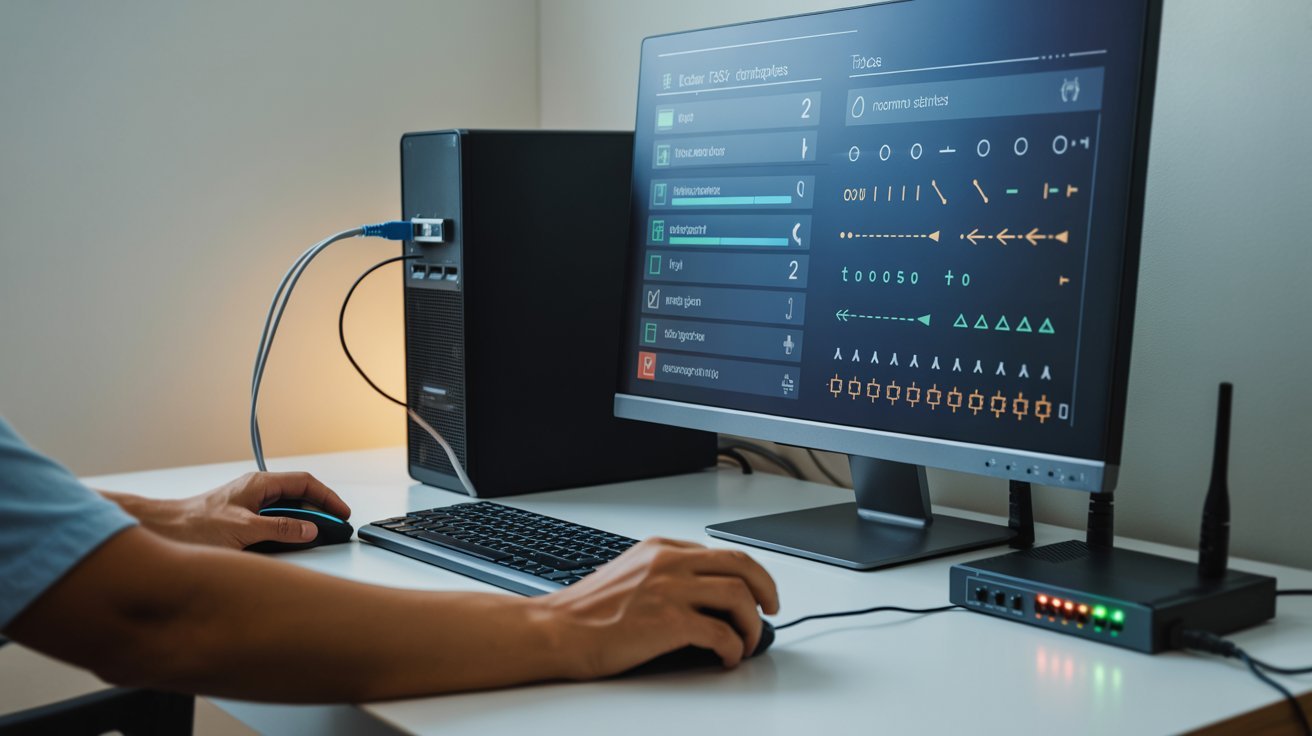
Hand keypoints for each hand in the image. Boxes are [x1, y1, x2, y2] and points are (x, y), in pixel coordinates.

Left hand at [103, 472, 350, 549]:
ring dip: (302, 523)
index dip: (327, 498)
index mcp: (259, 485)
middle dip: (318, 512)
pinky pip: (272, 523)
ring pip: (285, 511)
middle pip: (297, 497)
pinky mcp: (240, 522)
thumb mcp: (244, 529)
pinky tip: (286, 545)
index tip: (341, 514)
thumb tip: (309, 529)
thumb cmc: (192, 525)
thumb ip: (280, 529)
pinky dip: (286, 532)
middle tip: (333, 529)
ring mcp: (247, 506)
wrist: (159, 532)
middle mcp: (255, 492)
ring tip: (314, 538)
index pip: (305, 484)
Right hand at [538, 538, 778, 677]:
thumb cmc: (586, 611)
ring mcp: (670, 590)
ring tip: (748, 642)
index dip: (749, 574)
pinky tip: (728, 658)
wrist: (557, 630)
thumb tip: (701, 594)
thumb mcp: (629, 573)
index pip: (722, 552)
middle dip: (766, 589)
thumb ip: (663, 573)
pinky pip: (722, 634)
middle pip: (741, 565)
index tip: (757, 592)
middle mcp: (669, 563)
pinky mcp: (669, 622)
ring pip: (739, 597)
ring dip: (752, 624)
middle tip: (771, 610)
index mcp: (661, 549)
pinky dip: (734, 649)